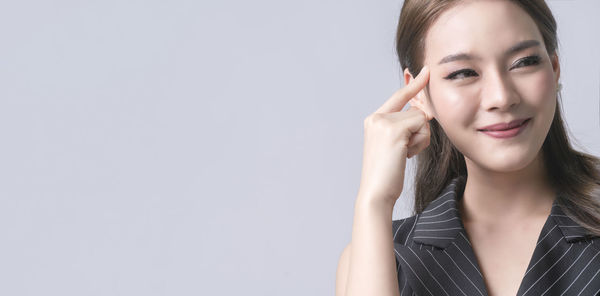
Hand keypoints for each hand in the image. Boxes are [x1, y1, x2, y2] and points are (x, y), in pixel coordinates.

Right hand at [357, 66, 431, 205]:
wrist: (376, 192)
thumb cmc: (386, 175)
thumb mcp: (394, 147)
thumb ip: (404, 128)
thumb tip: (424, 114)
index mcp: (374, 120)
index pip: (398, 97)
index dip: (414, 85)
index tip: (426, 71)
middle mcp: (376, 117)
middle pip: (415, 111)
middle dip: (419, 132)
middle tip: (404, 152)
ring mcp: (383, 122)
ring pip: (420, 119)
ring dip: (420, 139)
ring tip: (403, 155)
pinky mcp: (394, 129)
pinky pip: (421, 126)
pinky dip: (420, 142)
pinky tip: (405, 155)